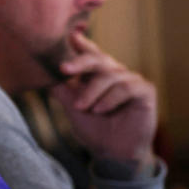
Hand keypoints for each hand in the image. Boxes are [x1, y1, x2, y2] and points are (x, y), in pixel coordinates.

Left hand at [51, 32, 157, 171]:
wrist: (114, 154)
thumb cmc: (95, 129)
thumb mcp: (73, 108)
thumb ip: (62, 90)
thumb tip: (43, 74)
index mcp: (98, 74)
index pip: (89, 54)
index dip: (80, 43)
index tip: (69, 34)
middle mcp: (115, 73)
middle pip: (98, 59)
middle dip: (79, 62)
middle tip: (63, 69)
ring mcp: (131, 80)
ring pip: (109, 76)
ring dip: (92, 92)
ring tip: (83, 108)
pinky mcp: (145, 91)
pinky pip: (126, 87)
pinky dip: (110, 98)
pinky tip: (101, 110)